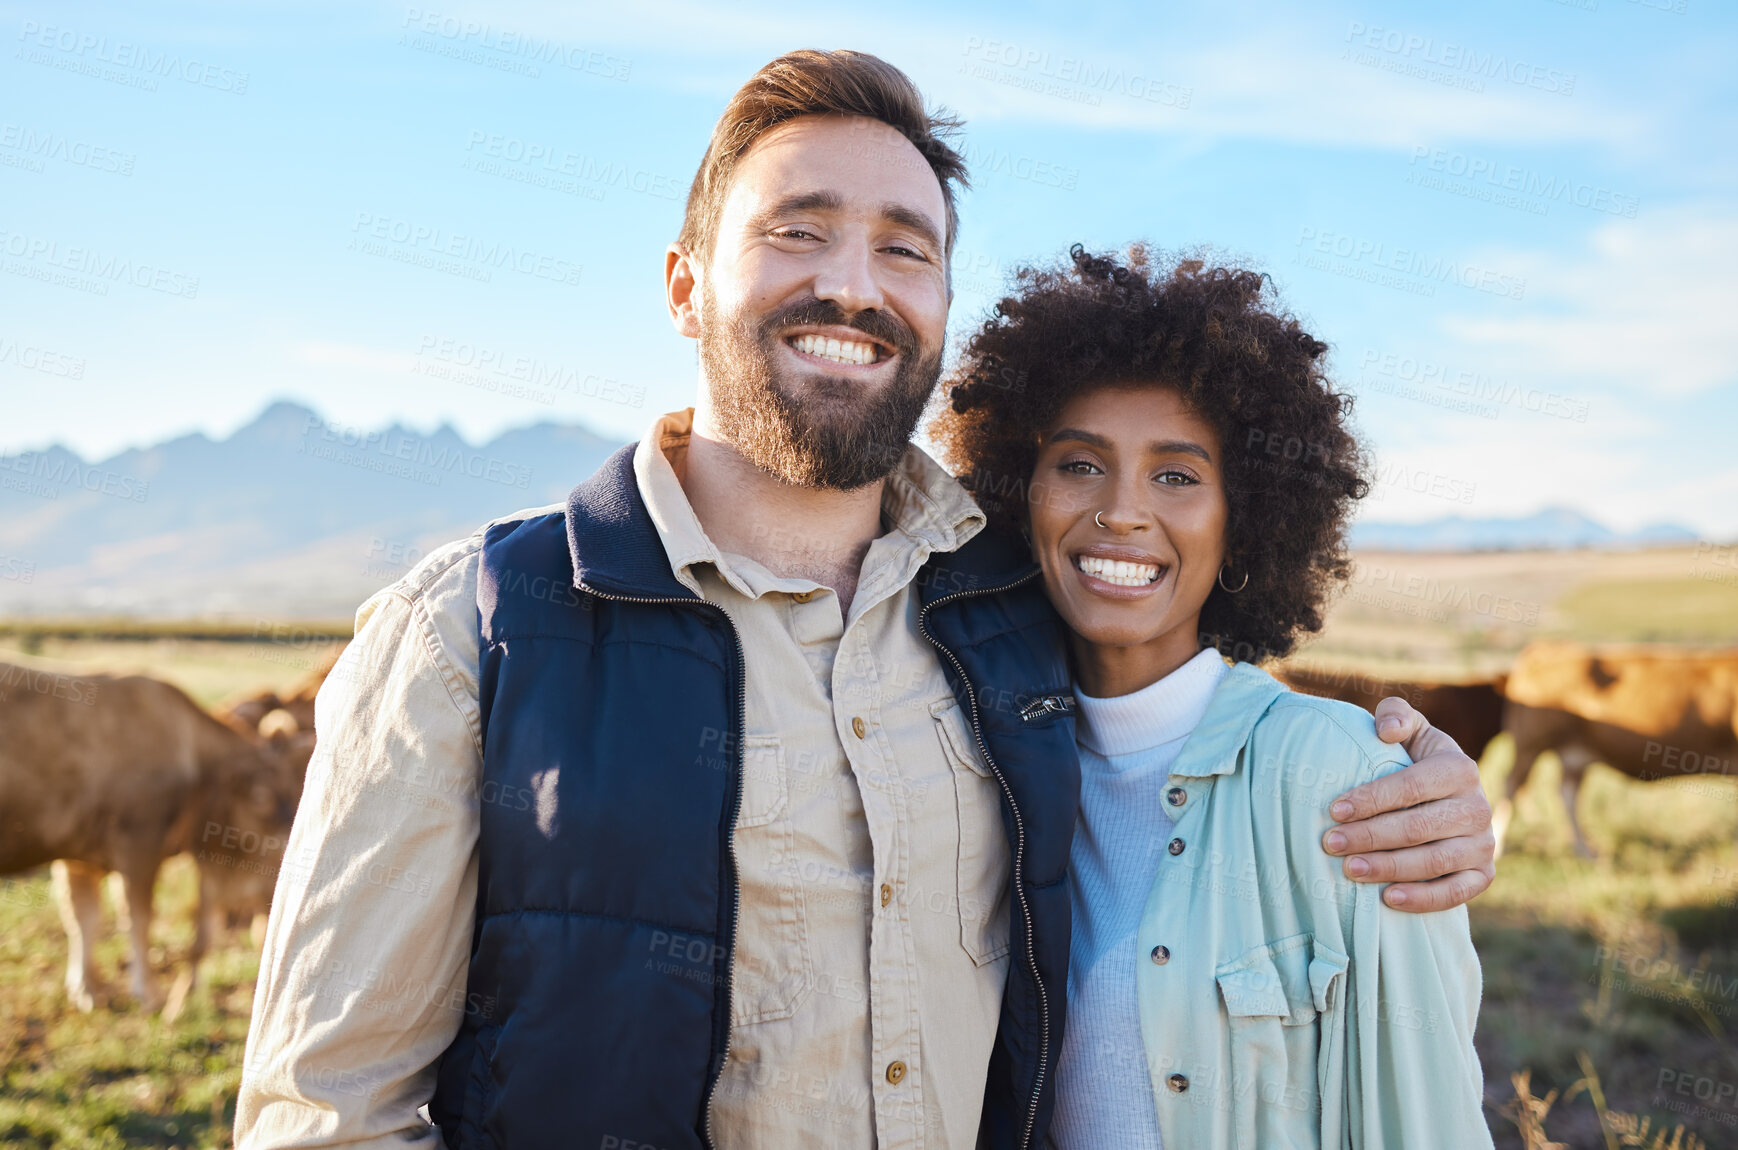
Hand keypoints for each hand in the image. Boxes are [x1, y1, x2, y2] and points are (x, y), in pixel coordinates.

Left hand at [1321, 695, 1495, 912]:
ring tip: (1349, 869)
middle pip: (1419, 827)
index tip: (1333, 810)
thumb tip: (1385, 731)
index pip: (1411, 787)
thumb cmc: (1413, 758)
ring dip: (1389, 868)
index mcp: (1459, 768)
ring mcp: (1484, 843)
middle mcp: (1477, 807)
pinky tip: (1388, 899)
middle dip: (1370, 836)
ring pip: (1435, 862)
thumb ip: (1395, 714)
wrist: (1444, 796)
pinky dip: (1425, 899)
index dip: (1371, 800)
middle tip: (1330, 843)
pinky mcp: (1483, 873)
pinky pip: (1457, 893)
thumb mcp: (1408, 728)